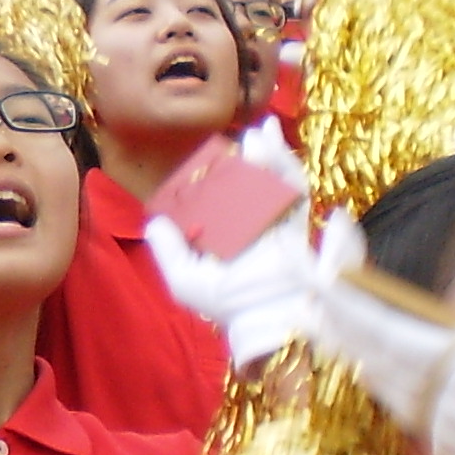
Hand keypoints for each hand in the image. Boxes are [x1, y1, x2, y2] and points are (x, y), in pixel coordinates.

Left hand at [144, 119, 315, 369]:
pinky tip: (276, 147)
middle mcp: (254, 231)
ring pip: (275, 184)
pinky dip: (287, 169)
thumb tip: (155, 221)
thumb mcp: (185, 279)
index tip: (213, 156)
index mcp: (228, 240)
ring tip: (263, 132)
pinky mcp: (299, 229)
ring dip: (270, 157)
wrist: (268, 321)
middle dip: (251, 160)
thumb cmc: (225, 304)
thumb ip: (169, 251)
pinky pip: (295, 193)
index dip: (220, 178)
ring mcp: (278, 229)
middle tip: (246, 135)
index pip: (223, 201)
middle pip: (253, 186)